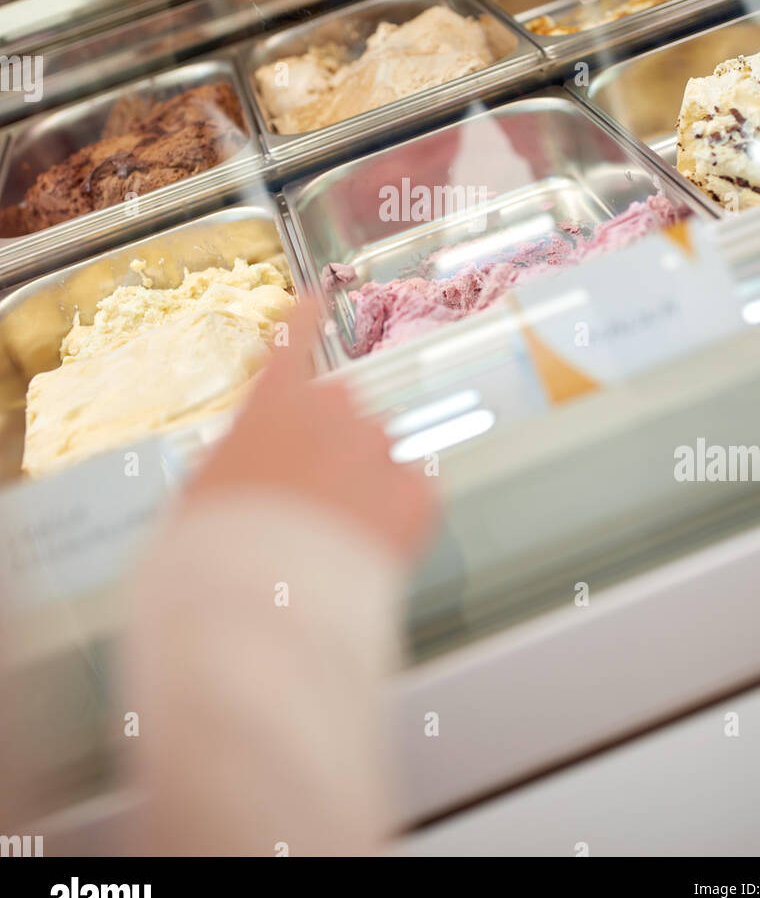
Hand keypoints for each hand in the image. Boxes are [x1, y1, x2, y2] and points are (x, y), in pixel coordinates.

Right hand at [184, 301, 436, 562]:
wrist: (266, 601)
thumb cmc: (219, 548)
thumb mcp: (203, 491)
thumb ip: (237, 460)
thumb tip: (249, 470)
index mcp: (274, 400)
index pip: (294, 338)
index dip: (307, 316)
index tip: (320, 296)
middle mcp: (334, 409)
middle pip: (341, 408)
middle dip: (329, 442)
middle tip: (304, 497)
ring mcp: (381, 447)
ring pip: (376, 452)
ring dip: (361, 481)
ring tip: (329, 535)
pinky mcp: (417, 492)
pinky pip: (411, 492)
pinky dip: (394, 514)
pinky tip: (362, 545)